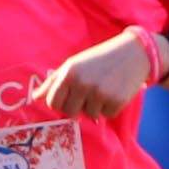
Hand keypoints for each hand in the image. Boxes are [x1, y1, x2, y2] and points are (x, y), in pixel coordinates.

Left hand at [36, 32, 151, 121]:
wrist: (133, 53)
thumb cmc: (99, 59)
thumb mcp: (74, 64)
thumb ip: (54, 81)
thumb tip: (35, 97)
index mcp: (69, 73)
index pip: (53, 102)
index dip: (59, 103)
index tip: (68, 97)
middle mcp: (83, 84)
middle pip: (69, 112)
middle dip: (76, 107)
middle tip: (87, 94)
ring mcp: (100, 94)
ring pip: (88, 115)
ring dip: (94, 107)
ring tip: (103, 89)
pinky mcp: (116, 102)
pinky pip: (106, 115)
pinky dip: (109, 108)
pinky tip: (114, 92)